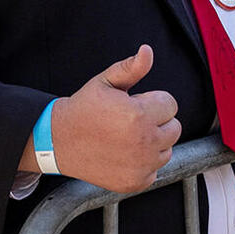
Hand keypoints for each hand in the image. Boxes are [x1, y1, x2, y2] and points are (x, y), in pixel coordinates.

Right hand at [49, 45, 180, 193]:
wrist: (60, 141)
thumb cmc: (84, 108)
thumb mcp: (105, 82)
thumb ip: (131, 68)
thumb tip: (147, 51)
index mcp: (138, 115)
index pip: (171, 104)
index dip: (153, 101)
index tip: (135, 104)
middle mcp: (144, 142)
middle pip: (174, 128)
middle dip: (157, 121)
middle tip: (131, 121)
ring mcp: (140, 165)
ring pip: (167, 149)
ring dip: (154, 142)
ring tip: (127, 137)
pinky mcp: (135, 182)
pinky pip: (155, 169)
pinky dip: (144, 163)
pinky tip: (124, 154)